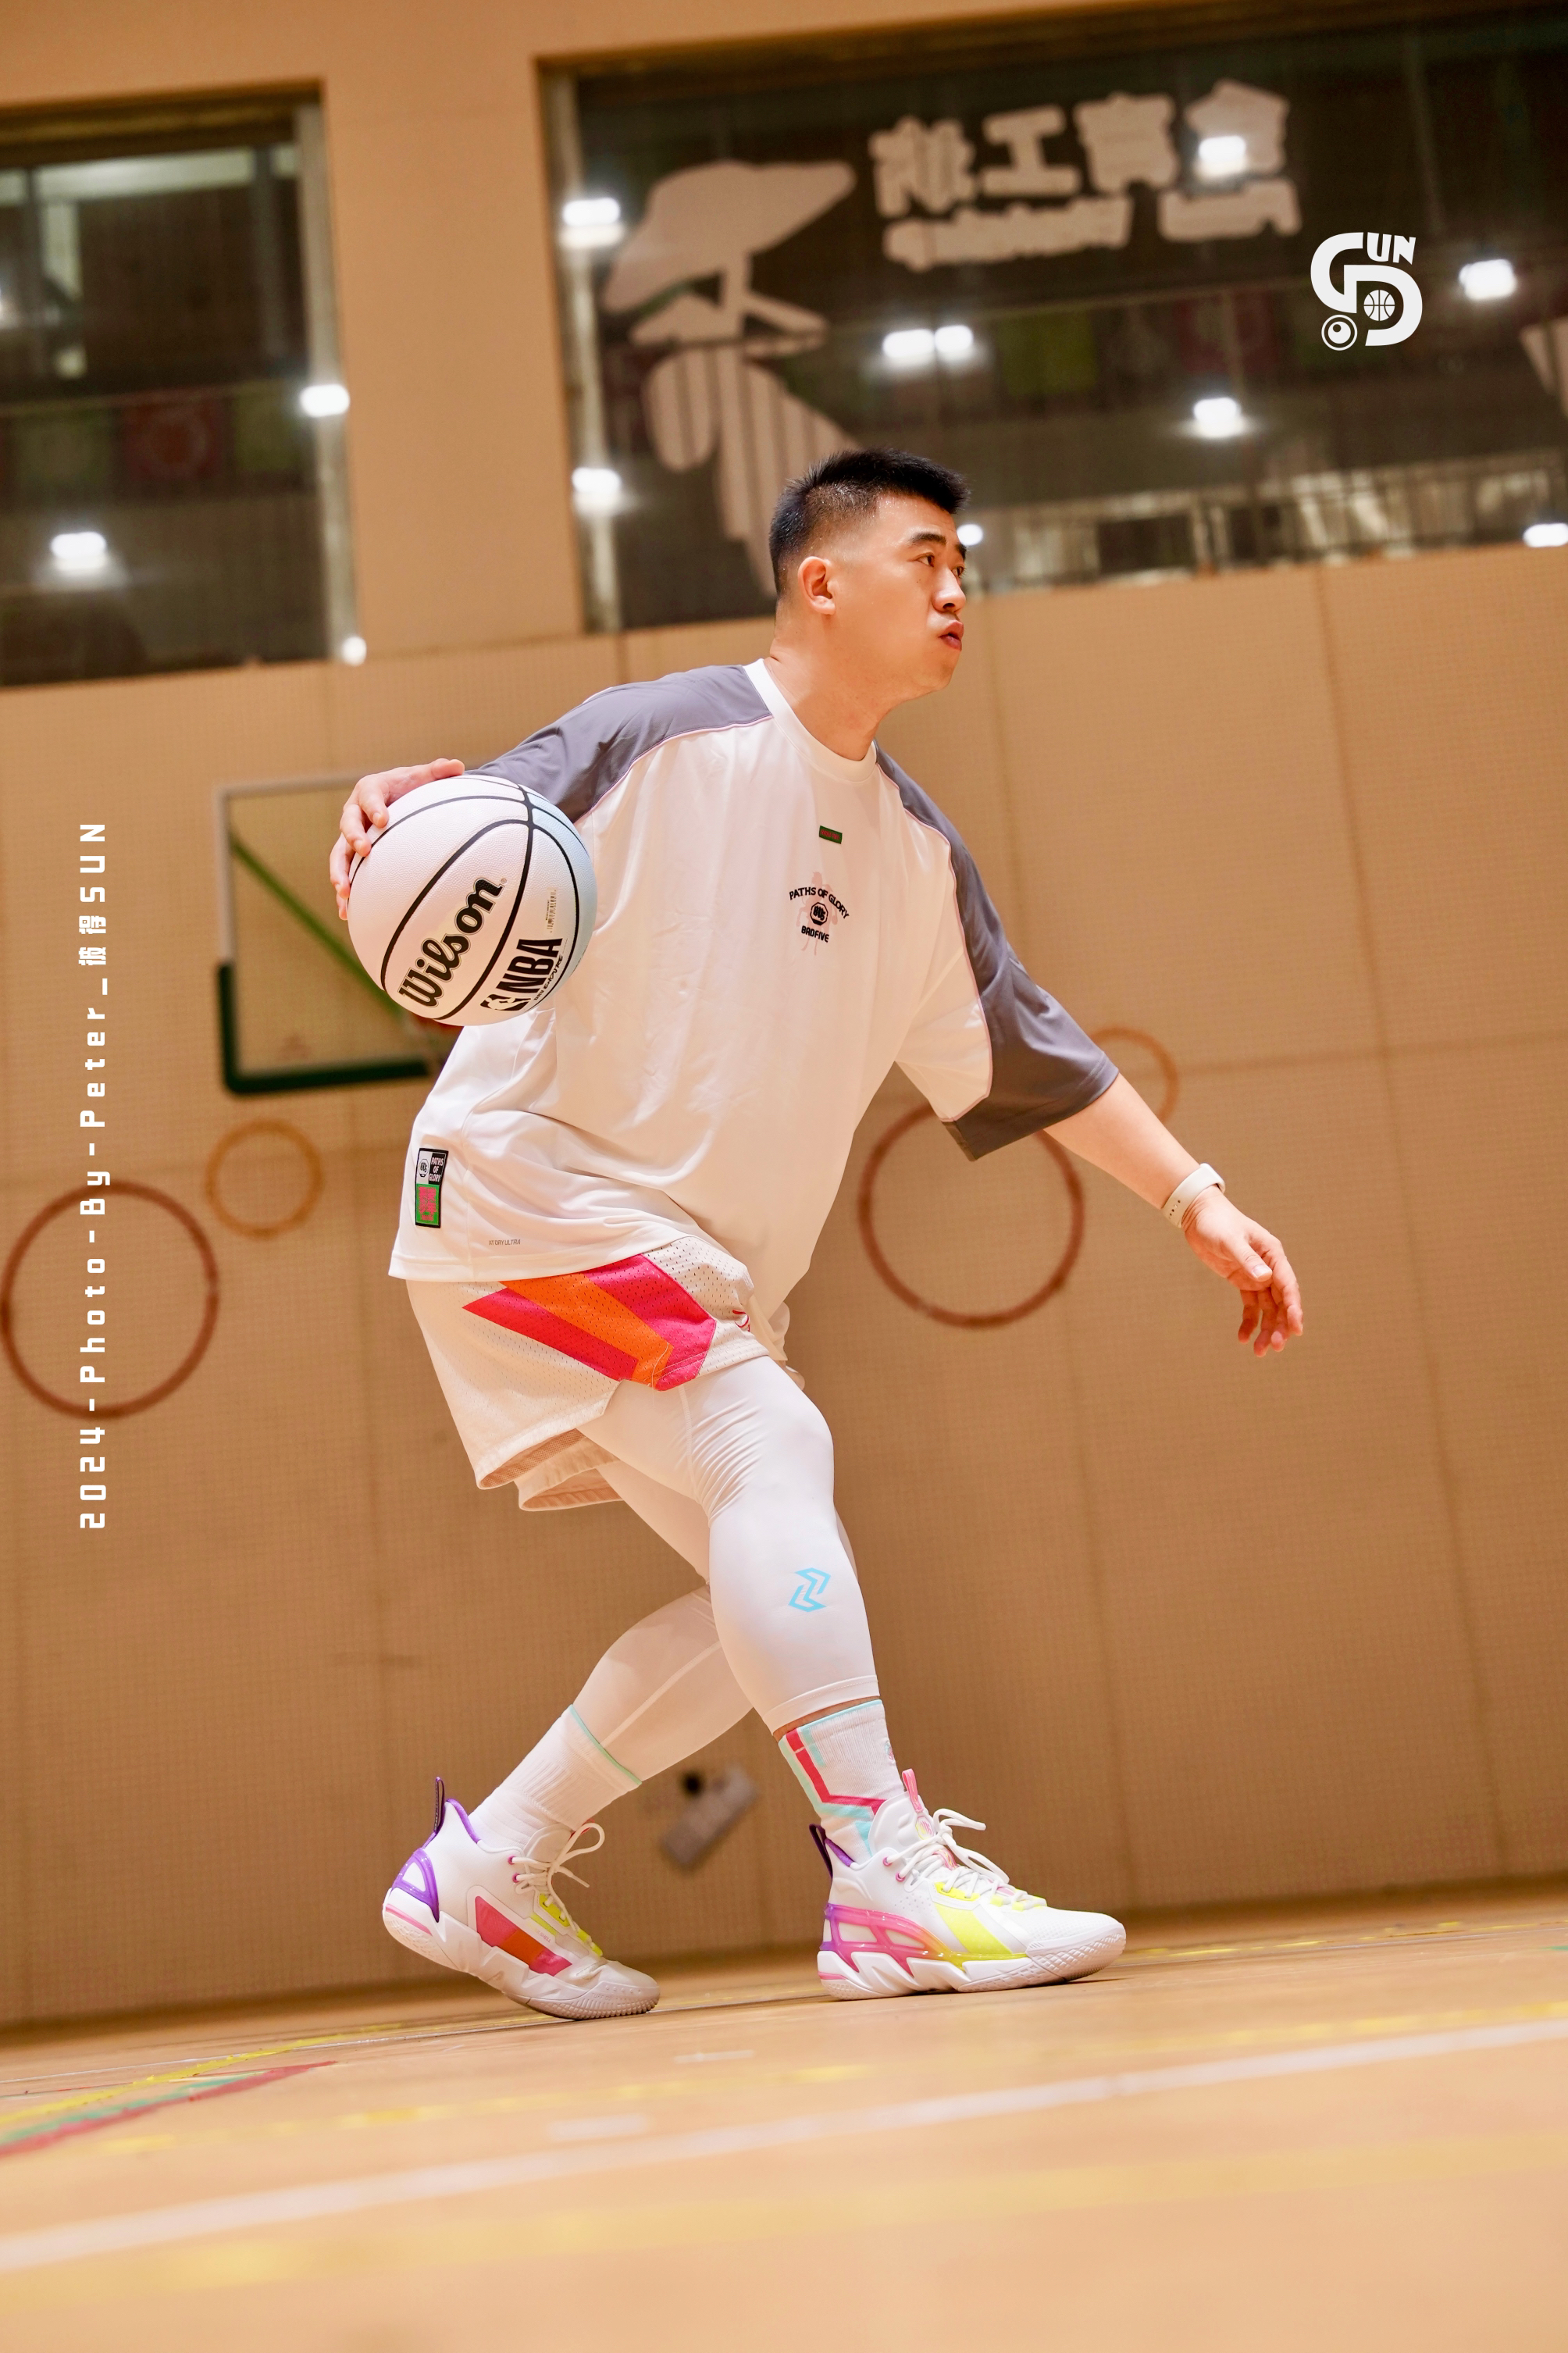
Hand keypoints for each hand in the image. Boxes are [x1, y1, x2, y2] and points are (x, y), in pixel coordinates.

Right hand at [329, 758, 464, 915]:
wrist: (395, 797)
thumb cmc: (409, 787)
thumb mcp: (421, 777)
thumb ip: (437, 772)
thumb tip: (459, 766)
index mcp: (370, 790)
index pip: (369, 797)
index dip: (374, 807)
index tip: (383, 819)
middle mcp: (354, 812)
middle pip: (347, 824)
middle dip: (354, 838)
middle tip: (365, 851)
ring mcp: (350, 836)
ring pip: (339, 854)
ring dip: (340, 872)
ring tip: (344, 892)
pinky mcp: (351, 855)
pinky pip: (345, 874)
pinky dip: (344, 893)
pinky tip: (345, 912)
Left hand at [1182, 1190, 1302, 1357]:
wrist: (1198, 1217)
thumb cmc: (1217, 1223)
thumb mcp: (1230, 1240)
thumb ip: (1246, 1259)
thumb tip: (1265, 1278)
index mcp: (1273, 1255)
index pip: (1288, 1285)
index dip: (1294, 1308)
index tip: (1296, 1328)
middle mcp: (1270, 1267)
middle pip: (1281, 1302)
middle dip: (1280, 1325)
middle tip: (1275, 1347)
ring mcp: (1257, 1276)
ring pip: (1268, 1308)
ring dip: (1266, 1329)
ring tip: (1259, 1351)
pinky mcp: (1243, 1282)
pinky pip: (1250, 1307)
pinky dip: (1248, 1323)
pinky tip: (1242, 1338)